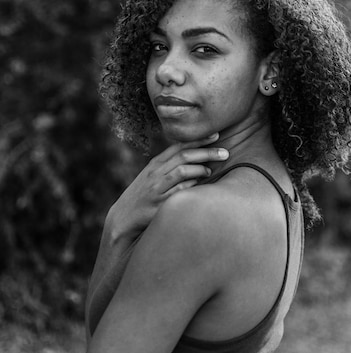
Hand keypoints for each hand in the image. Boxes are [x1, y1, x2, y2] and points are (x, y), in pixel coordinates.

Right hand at [106, 133, 228, 240]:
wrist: (124, 217)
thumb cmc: (144, 195)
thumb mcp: (154, 176)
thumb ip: (171, 166)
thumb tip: (198, 160)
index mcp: (156, 163)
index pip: (179, 146)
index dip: (199, 140)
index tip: (216, 135)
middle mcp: (156, 172)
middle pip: (184, 155)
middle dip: (206, 152)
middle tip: (225, 152)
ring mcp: (157, 186)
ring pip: (182, 170)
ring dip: (200, 169)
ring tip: (210, 171)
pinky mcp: (159, 202)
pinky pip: (179, 190)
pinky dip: (192, 185)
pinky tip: (200, 185)